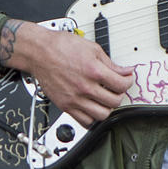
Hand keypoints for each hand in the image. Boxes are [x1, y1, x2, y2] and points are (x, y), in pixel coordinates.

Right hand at [0, 20, 133, 125]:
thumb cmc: (61, 47)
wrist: (39, 52)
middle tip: (116, 89)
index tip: (126, 79)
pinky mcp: (65, 106)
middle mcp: (85, 87)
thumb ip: (110, 63)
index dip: (128, 81)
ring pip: (102, 115)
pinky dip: (92, 117)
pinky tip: (93, 108)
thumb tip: (125, 71)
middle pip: (114, 102)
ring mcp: (74, 99)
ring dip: (107, 108)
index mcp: (93, 71)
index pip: (121, 85)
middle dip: (119, 94)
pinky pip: (85, 121)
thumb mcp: (91, 48)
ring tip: (105, 99)